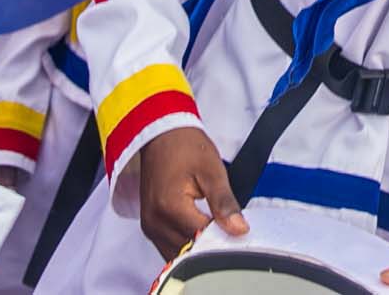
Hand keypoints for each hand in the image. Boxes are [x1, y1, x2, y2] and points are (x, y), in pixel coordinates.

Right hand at [137, 127, 245, 259]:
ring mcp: (149, 226)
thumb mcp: (212, 170)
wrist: (160, 133)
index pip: (202, 239)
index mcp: (169, 207)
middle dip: (211, 246)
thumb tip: (239, 229)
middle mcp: (155, 222)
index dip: (223, 238)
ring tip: (216, 230)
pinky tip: (201, 232)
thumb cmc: (185, 146)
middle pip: (189, 251)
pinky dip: (186, 244)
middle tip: (230, 230)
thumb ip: (225, 203)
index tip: (238, 231)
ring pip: (178, 255)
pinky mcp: (149, 226)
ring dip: (198, 248)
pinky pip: (169, 247)